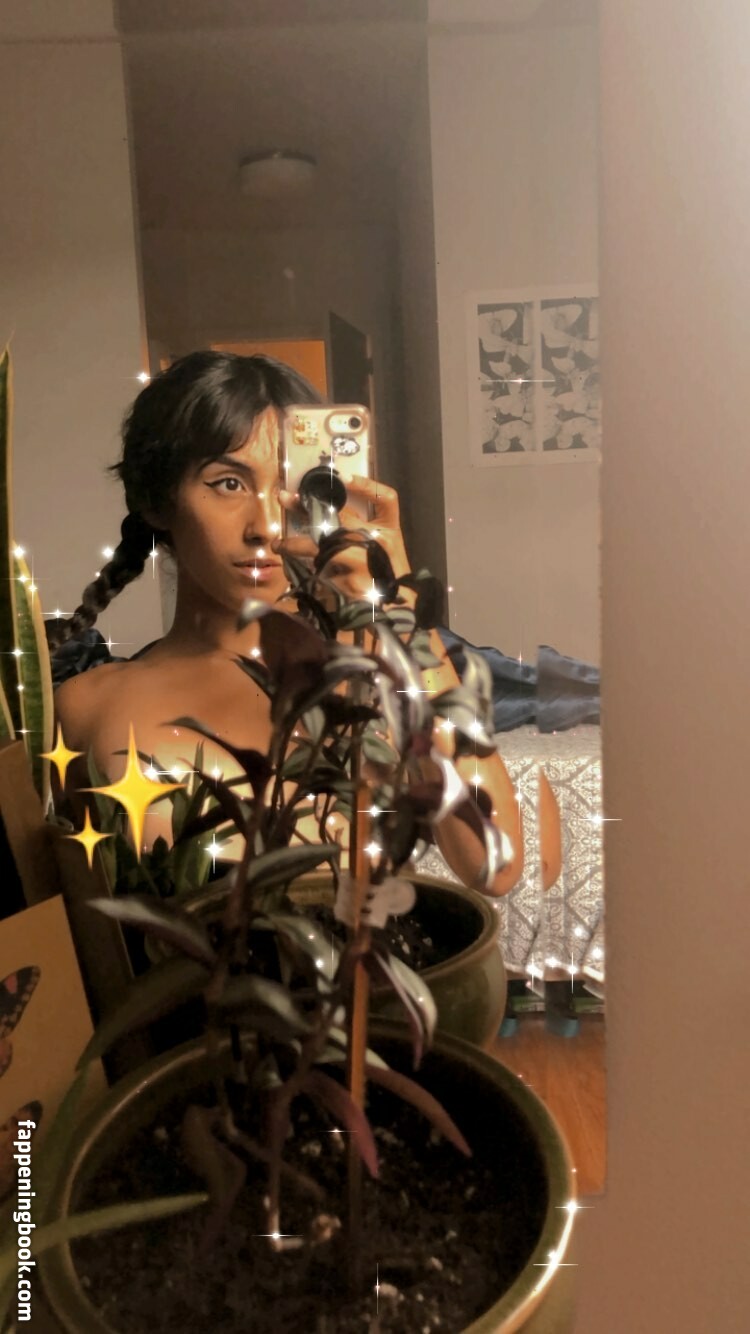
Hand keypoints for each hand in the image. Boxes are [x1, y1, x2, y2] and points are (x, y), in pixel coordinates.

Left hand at [273, 476, 410, 601]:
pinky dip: (305, 573)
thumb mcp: (386, 552)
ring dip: (294, 545)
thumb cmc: (387, 578)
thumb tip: (328, 515)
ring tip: (277, 545)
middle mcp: (377, 545)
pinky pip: (319, 573)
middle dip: (307, 507)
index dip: (366, 485)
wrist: (395, 613)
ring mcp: (362, 564)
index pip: (386, 499)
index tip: (341, 477)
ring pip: (321, 547)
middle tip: (285, 498)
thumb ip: (364, 533)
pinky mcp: (348, 584)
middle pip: (341, 518)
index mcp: (390, 533)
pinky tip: (292, 571)